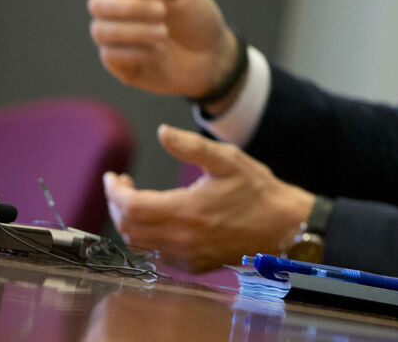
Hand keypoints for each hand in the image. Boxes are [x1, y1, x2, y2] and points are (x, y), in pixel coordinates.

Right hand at [88, 0, 238, 100]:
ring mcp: (115, 41)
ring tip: (164, 33)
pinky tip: (159, 51)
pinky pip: (110, 56)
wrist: (214, 56)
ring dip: (136, 31)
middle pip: (96, 4)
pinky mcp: (120, 65)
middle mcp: (115, 14)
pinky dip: (137, 51)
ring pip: (100, 31)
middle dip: (132, 7)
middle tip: (163, 12)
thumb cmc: (198, 16)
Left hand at [103, 124, 313, 272]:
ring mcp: (187, 255)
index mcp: (186, 210)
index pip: (130, 207)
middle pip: (128, 227)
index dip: (114, 191)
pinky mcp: (194, 265)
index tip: (113, 177)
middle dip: (117, 204)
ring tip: (137, 200)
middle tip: (123, 185)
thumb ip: (191, 146)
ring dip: (129, 222)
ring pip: (139, 244)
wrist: (283, 225)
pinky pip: (158, 254)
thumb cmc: (257, 190)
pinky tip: (161, 219)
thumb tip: (162, 132)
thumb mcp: (228, 159)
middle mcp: (182, 238)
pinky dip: (149, 237)